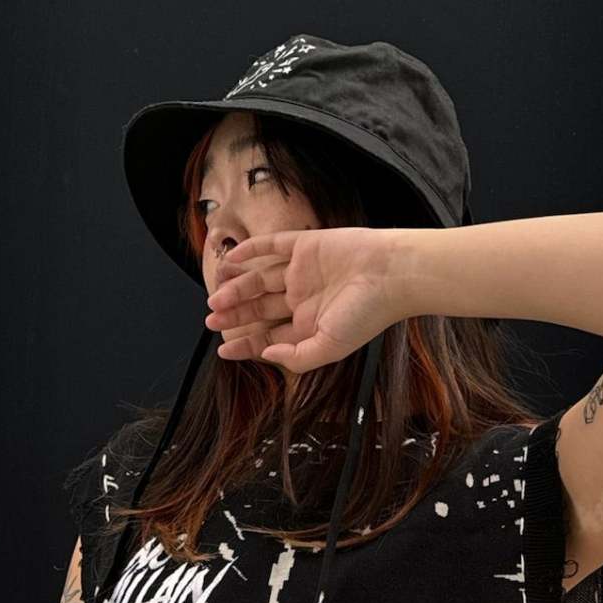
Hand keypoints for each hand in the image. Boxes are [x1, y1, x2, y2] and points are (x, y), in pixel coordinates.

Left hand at [204, 226, 407, 374]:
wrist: (391, 274)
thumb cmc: (367, 314)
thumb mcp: (329, 347)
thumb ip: (297, 357)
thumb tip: (267, 355)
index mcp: (310, 325)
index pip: (269, 336)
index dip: (245, 344)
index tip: (223, 350)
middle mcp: (303, 299)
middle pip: (260, 308)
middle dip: (235, 315)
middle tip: (211, 319)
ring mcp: (303, 272)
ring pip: (260, 279)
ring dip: (237, 288)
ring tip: (216, 297)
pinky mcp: (306, 245)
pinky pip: (272, 246)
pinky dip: (251, 251)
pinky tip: (233, 259)